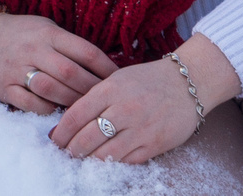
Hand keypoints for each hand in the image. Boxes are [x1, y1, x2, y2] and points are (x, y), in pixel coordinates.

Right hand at [0, 11, 118, 113]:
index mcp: (49, 33)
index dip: (106, 68)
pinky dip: (47, 109)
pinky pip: (30, 103)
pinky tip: (56, 111)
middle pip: (72, 73)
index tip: (118, 80)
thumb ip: (69, 44)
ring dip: (71, 102)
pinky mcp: (4, 86)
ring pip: (52, 90)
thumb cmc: (19, 33)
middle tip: (104, 101)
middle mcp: (34, 49)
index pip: (86, 51)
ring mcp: (17, 68)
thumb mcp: (45, 27)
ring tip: (84, 109)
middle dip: (92, 90)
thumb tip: (101, 66)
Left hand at [49, 59, 203, 163]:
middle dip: (72, 150)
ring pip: (105, 154)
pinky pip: (127, 161)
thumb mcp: (117, 79)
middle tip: (66, 153)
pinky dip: (113, 164)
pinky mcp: (155, 144)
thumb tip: (69, 120)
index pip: (76, 115)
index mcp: (111, 89)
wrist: (188, 83)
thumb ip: (95, 97)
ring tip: (82, 160)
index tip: (54, 139)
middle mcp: (124, 109)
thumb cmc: (148, 80)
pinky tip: (105, 162)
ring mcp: (140, 128)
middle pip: (87, 138)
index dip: (61, 131)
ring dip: (89, 160)